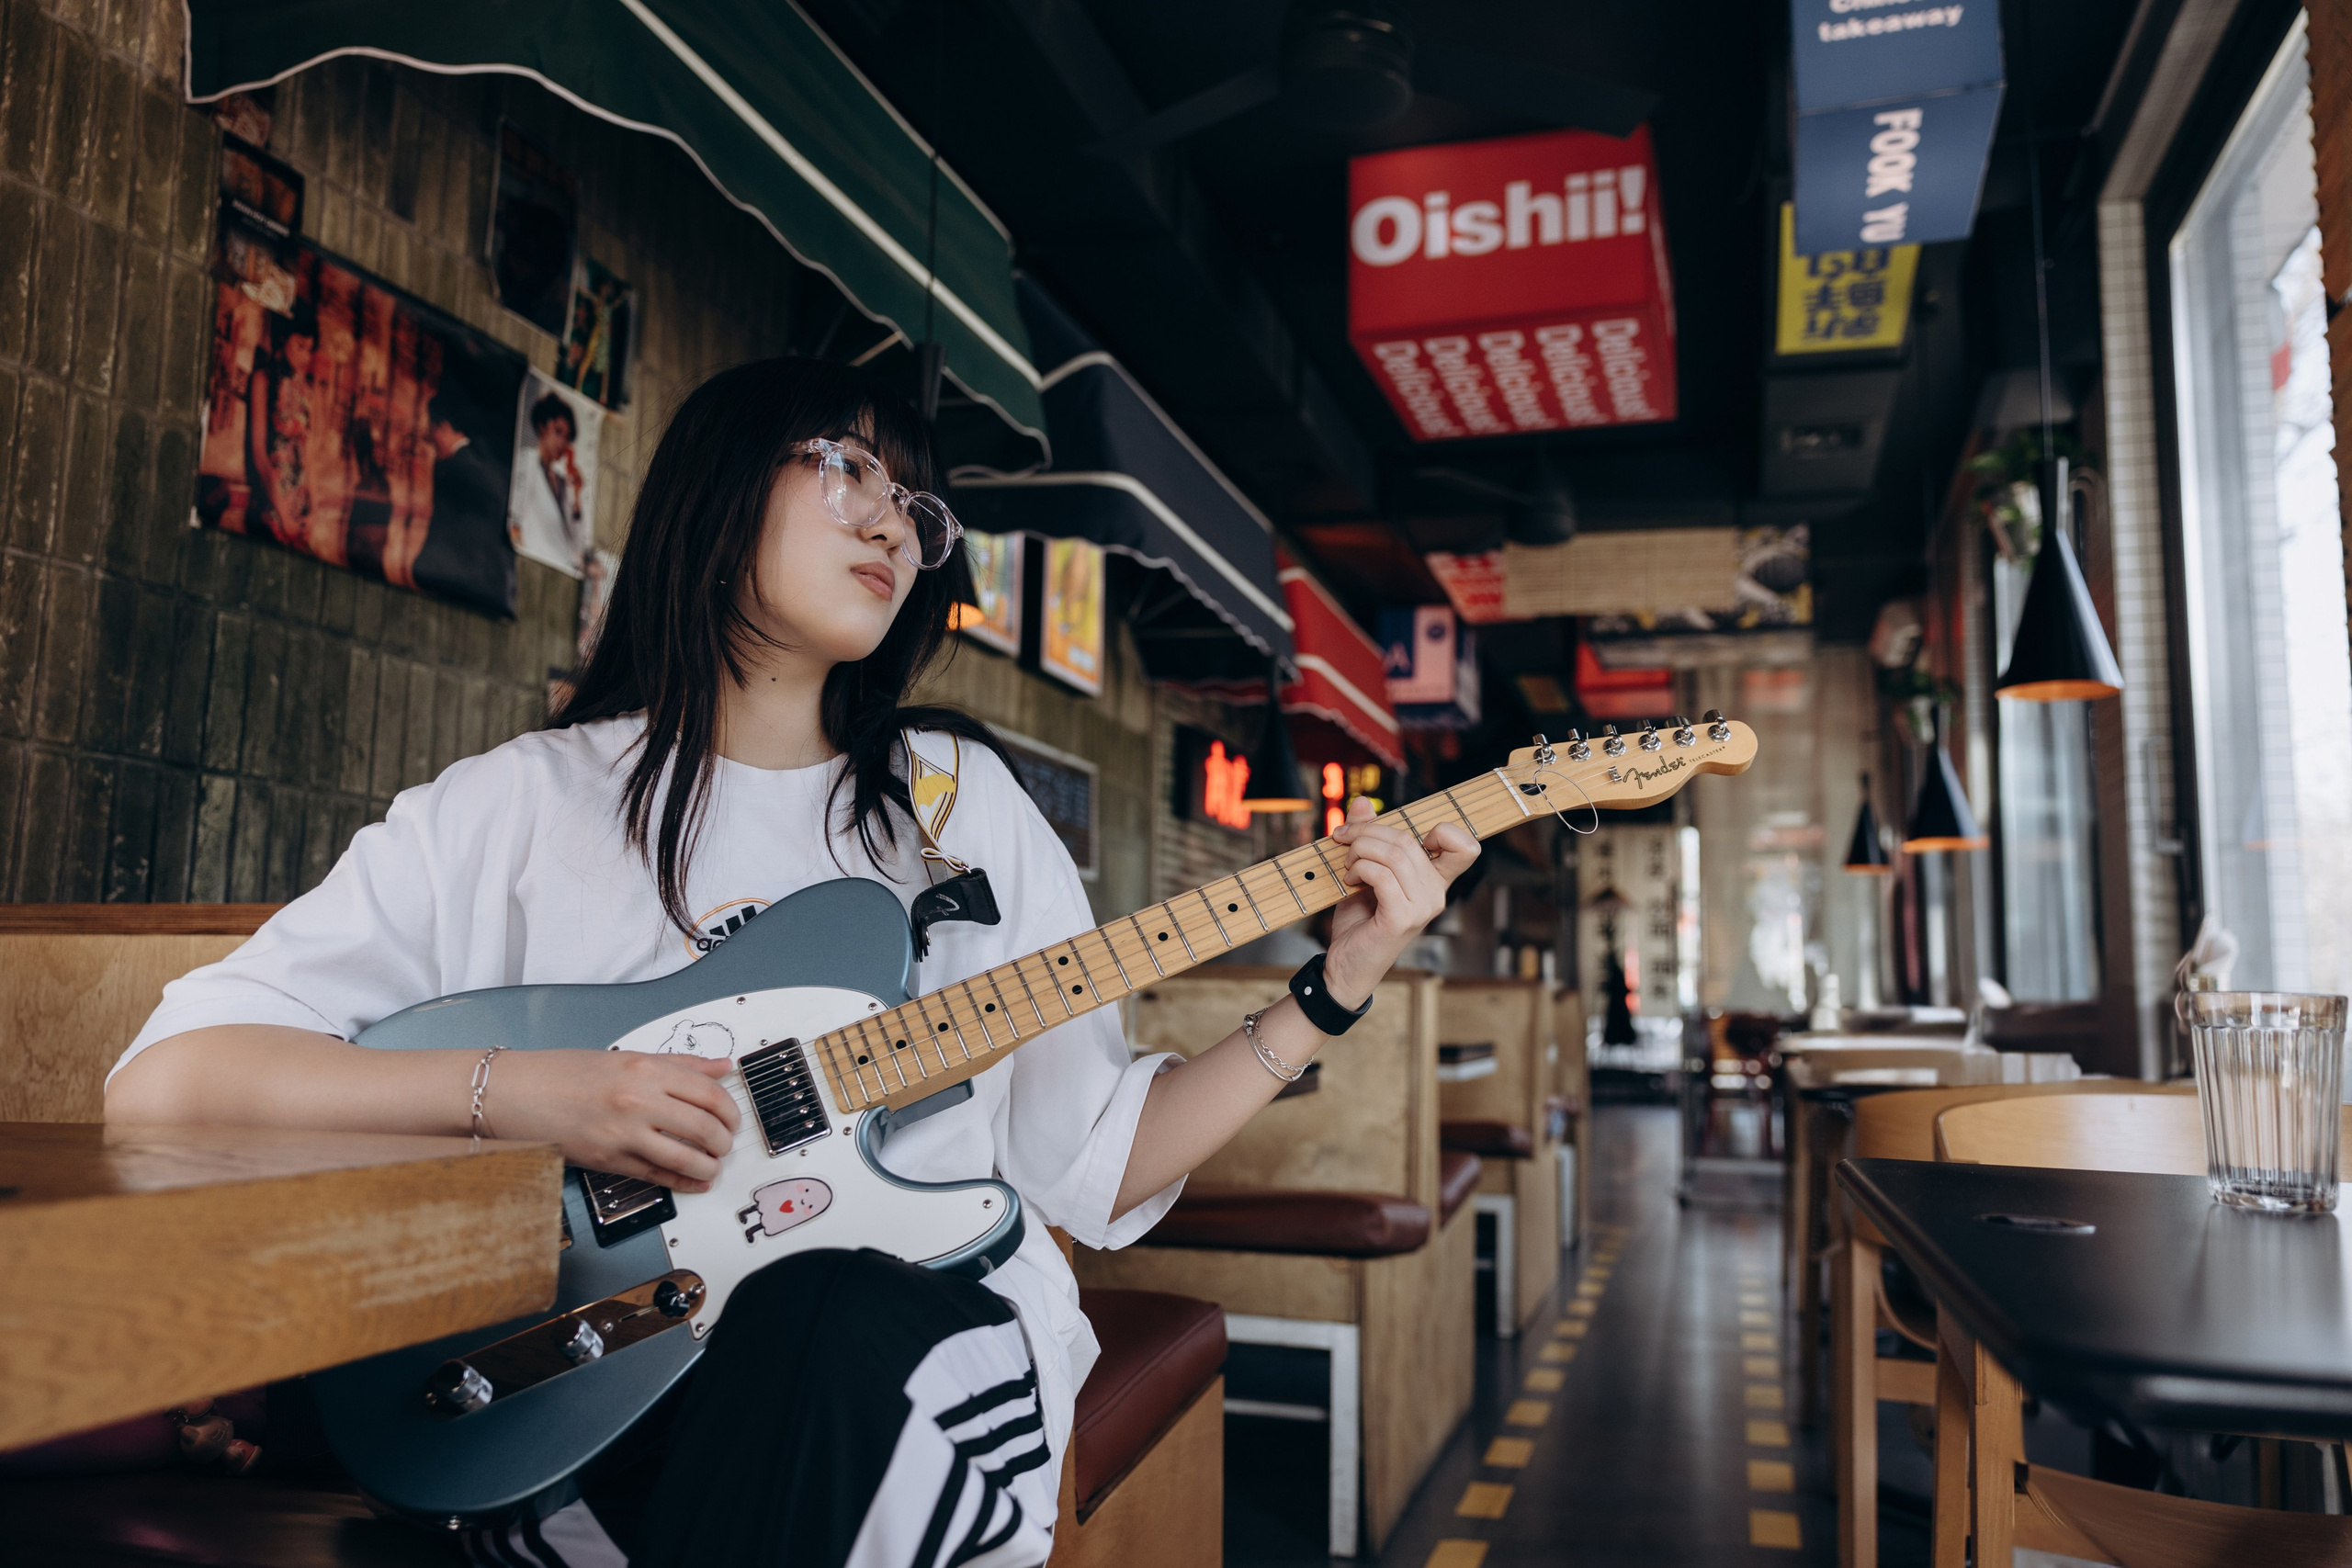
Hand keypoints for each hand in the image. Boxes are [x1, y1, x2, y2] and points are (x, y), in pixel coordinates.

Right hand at [489, 1050, 742, 1192]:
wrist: (516, 1092)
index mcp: (645, 1069)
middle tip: (725, 1145)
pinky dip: (683, 1182)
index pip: (709, 1092)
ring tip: (712, 1166)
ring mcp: (622, 1132)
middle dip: (723, 1142)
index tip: (732, 1119)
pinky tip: (694, 1182)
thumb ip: (679, 1065)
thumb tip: (721, 1067)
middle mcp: (637, 1099)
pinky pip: (657, 1175)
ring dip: (708, 1166)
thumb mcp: (625, 1058)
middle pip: (704, 1126)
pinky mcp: (607, 1160)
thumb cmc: (566, 1073)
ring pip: (685, 1157)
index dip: (730, 1111)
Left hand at [1322, 796, 1479, 1007]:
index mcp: (1434, 881)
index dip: (1446, 830)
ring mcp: (1422, 908)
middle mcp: (1436, 894)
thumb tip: (1362, 803)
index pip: (1467, 848)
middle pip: (1409, 840)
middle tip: (1343, 839)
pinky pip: (1382, 875)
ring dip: (1360, 851)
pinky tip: (1349, 880)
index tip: (1402, 837)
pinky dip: (1360, 869)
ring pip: (1394, 854)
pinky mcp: (1402, 918)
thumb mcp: (1363, 872)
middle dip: (1368, 832)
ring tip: (1347, 865)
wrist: (1346, 964)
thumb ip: (1368, 838)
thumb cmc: (1359, 921)